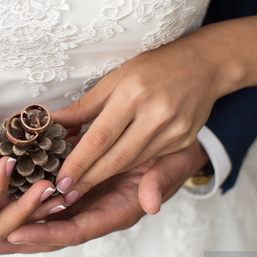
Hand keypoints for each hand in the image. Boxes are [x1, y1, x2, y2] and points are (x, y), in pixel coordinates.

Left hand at [0, 140, 207, 254]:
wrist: (174, 144)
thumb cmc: (173, 156)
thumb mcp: (170, 166)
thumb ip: (157, 184)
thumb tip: (150, 206)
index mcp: (115, 212)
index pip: (75, 231)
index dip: (45, 234)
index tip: (15, 234)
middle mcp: (95, 212)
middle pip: (51, 234)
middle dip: (16, 240)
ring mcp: (84, 202)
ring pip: (43, 221)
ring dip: (12, 224)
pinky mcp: (76, 187)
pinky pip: (46, 200)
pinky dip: (23, 202)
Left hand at [52, 38, 224, 203]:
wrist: (205, 64)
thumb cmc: (153, 67)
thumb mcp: (114, 79)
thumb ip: (84, 107)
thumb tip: (52, 121)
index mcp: (134, 94)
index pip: (100, 137)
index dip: (79, 162)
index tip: (60, 179)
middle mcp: (156, 114)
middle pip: (116, 158)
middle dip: (88, 179)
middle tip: (65, 192)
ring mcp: (173, 130)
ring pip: (131, 163)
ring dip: (105, 176)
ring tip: (81, 183)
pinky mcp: (183, 140)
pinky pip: (147, 159)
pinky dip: (125, 166)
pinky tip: (109, 169)